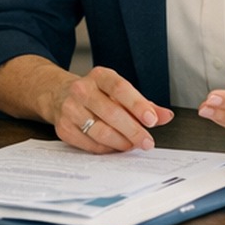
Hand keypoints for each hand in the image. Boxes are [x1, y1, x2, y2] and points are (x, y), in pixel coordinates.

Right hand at [47, 66, 171, 152]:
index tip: (152, 120)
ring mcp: (70, 109)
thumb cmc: (96, 94)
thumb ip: (144, 104)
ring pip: (101, 132)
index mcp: (99, 76)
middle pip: (111, 113)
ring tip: (132, 145)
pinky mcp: (63, 128)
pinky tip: (114, 146)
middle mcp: (81, 89)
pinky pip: (91, 144)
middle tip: (147, 142)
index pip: (120, 88)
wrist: (58, 94)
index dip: (138, 105)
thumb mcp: (119, 92)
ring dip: (121, 143)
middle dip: (134, 131)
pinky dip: (107, 148)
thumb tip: (165, 116)